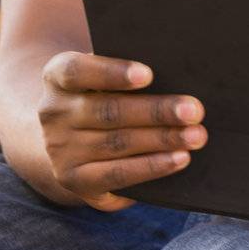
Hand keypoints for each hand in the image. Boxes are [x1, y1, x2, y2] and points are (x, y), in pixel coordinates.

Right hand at [37, 52, 206, 210]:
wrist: (70, 134)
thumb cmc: (103, 91)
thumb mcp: (104, 73)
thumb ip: (127, 70)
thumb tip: (178, 70)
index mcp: (57, 77)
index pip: (76, 71)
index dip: (112, 73)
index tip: (148, 74)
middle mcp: (53, 113)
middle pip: (109, 111)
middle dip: (157, 111)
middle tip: (195, 111)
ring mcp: (60, 149)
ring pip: (117, 143)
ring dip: (162, 140)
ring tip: (196, 136)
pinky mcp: (73, 180)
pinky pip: (116, 175)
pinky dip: (151, 167)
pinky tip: (179, 159)